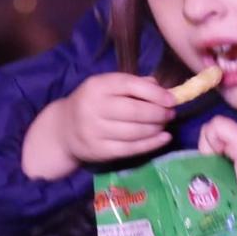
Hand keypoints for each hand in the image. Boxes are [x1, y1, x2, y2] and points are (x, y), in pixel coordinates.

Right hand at [22, 73, 174, 179]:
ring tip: (164, 125)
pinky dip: (151, 144)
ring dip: (156, 128)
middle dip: (158, 113)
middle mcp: (94, 107)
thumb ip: (134, 85)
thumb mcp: (107, 86)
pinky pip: (130, 148)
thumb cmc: (93, 103)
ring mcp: (95, 131)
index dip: (154, 93)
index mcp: (97, 86)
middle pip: (134, 111)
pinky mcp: (99, 151)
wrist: (64, 129)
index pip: (129, 85)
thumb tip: (164, 91)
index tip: (172, 100)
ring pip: (134, 131)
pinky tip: (163, 139)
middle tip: (170, 114)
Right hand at [199, 117, 236, 235]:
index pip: (213, 129)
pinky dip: (218, 177)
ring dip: (213, 169)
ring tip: (220, 184)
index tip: (217, 162)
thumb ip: (224, 129)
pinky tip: (224, 188)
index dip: (209, 145)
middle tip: (219, 175)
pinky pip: (222, 171)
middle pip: (214, 144)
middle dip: (211, 158)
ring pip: (216, 158)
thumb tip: (208, 136)